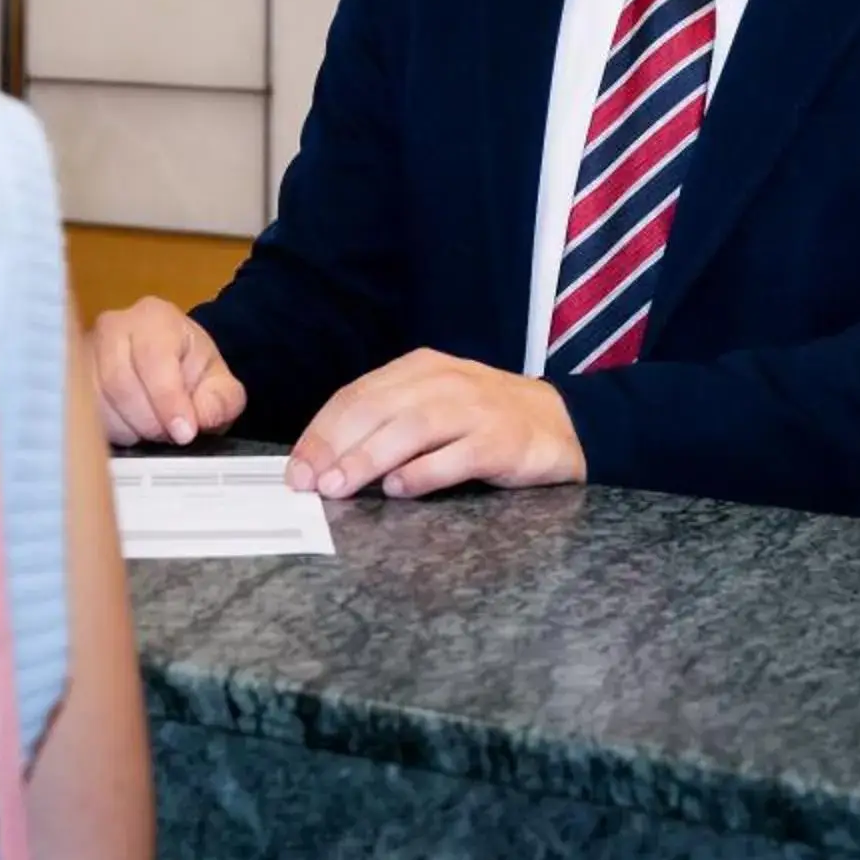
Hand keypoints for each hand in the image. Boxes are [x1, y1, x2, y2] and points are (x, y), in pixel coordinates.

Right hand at [88, 298, 246, 448]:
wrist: (168, 365)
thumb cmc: (190, 371)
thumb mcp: (219, 385)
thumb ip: (220, 402)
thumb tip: (195, 423)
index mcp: (155, 318)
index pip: (154, 358)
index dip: (168, 400)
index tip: (183, 432)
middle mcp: (113, 327)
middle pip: (120, 382)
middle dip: (148, 420)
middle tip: (168, 436)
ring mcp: (86, 351)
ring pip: (97, 400)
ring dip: (128, 428)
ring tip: (151, 432)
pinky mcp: (71, 377)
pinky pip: (82, 412)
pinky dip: (108, 430)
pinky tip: (129, 430)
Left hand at [286, 349, 584, 499]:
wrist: (563, 422)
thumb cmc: (485, 419)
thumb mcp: (433, 405)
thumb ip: (387, 424)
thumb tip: (328, 460)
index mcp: (418, 369)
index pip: (357, 396)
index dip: (322, 431)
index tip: (297, 467)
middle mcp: (443, 382)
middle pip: (377, 409)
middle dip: (335, 446)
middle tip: (309, 482)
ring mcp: (474, 409)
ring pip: (410, 429)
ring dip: (369, 458)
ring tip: (340, 487)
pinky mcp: (501, 441)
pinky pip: (455, 456)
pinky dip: (422, 473)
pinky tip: (398, 490)